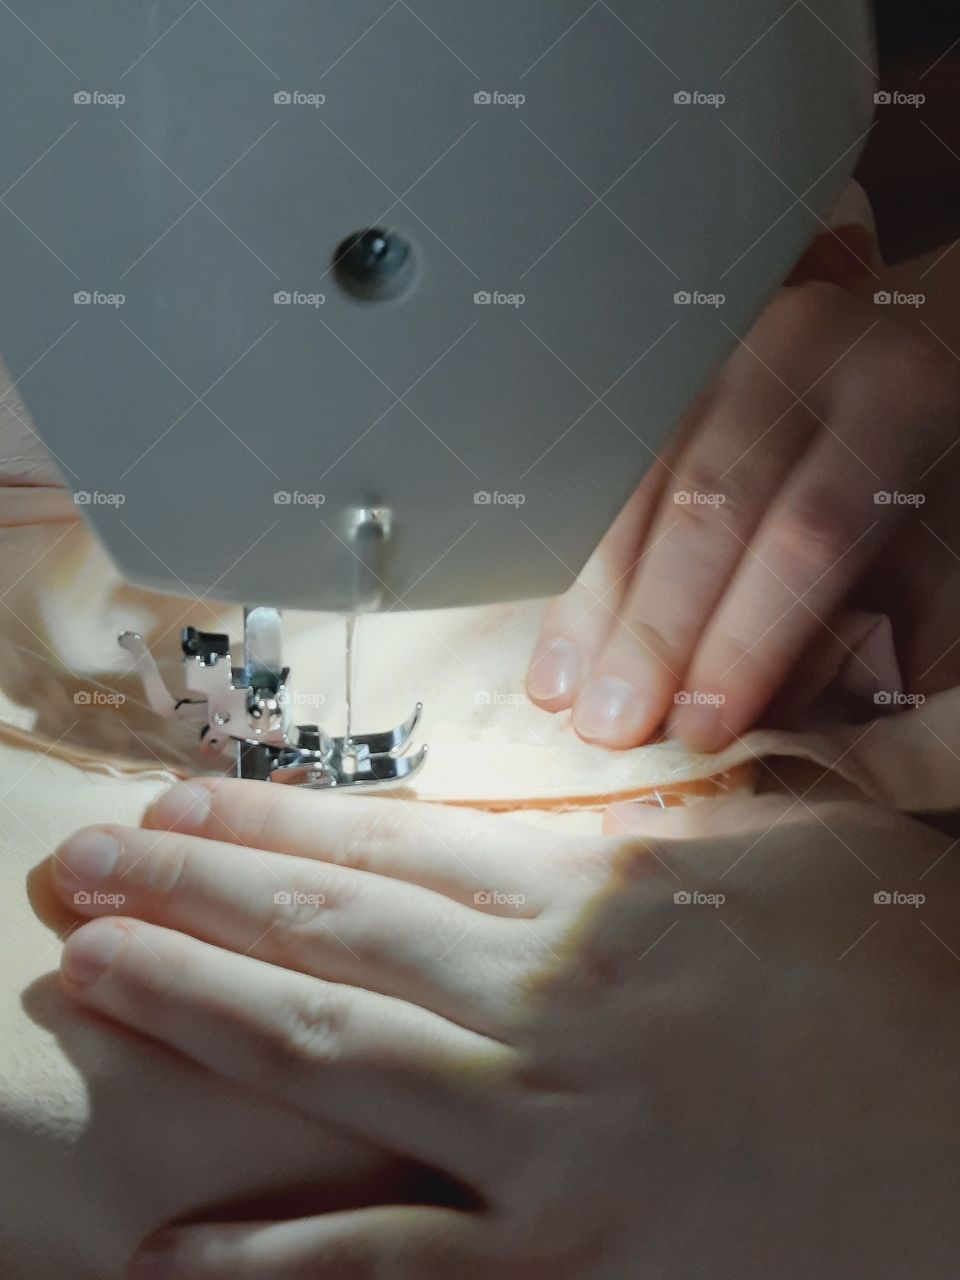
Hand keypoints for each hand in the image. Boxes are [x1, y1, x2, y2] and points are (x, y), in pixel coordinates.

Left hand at [51, 778, 959, 1277]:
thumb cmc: (893, 970)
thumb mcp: (773, 855)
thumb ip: (648, 832)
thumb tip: (555, 814)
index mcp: (597, 891)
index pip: (389, 844)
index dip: (269, 824)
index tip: (179, 805)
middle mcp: (546, 998)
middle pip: (330, 932)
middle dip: (191, 893)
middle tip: (82, 868)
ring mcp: (546, 1133)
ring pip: (329, 1056)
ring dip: (196, 1010)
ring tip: (95, 971)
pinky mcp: (570, 1258)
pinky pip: (396, 1261)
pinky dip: (282, 1258)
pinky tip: (177, 1252)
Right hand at [526, 281, 959, 750]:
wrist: (888, 395)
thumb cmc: (921, 503)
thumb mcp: (940, 566)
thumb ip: (880, 637)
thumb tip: (776, 712)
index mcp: (898, 400)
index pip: (813, 530)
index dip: (752, 636)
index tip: (702, 728)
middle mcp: (803, 355)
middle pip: (710, 501)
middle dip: (655, 626)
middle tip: (613, 725)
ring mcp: (720, 359)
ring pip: (639, 486)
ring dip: (597, 605)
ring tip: (564, 698)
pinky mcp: (666, 385)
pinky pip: (604, 482)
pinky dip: (579, 576)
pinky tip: (557, 648)